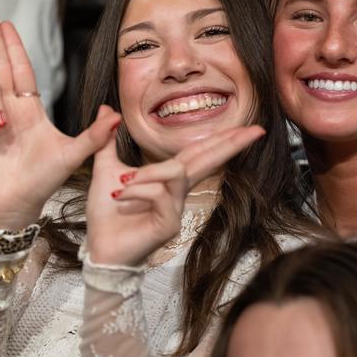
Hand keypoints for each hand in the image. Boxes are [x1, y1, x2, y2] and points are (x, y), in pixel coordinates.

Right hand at [0, 10, 119, 229]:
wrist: (18, 205)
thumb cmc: (44, 180)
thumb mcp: (73, 155)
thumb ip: (95, 136)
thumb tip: (115, 114)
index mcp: (31, 109)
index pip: (22, 69)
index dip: (14, 46)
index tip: (6, 22)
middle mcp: (9, 109)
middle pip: (0, 65)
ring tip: (4, 126)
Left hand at [85, 125, 264, 265]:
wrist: (100, 248)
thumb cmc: (107, 214)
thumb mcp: (106, 169)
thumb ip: (107, 140)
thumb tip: (107, 109)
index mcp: (169, 179)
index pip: (199, 152)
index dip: (221, 139)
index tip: (246, 127)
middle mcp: (178, 193)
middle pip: (208, 160)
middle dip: (230, 143)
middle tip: (256, 130)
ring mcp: (177, 209)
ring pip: (177, 172)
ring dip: (148, 173)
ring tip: (122, 185)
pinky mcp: (170, 224)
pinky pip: (161, 194)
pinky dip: (138, 191)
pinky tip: (122, 198)